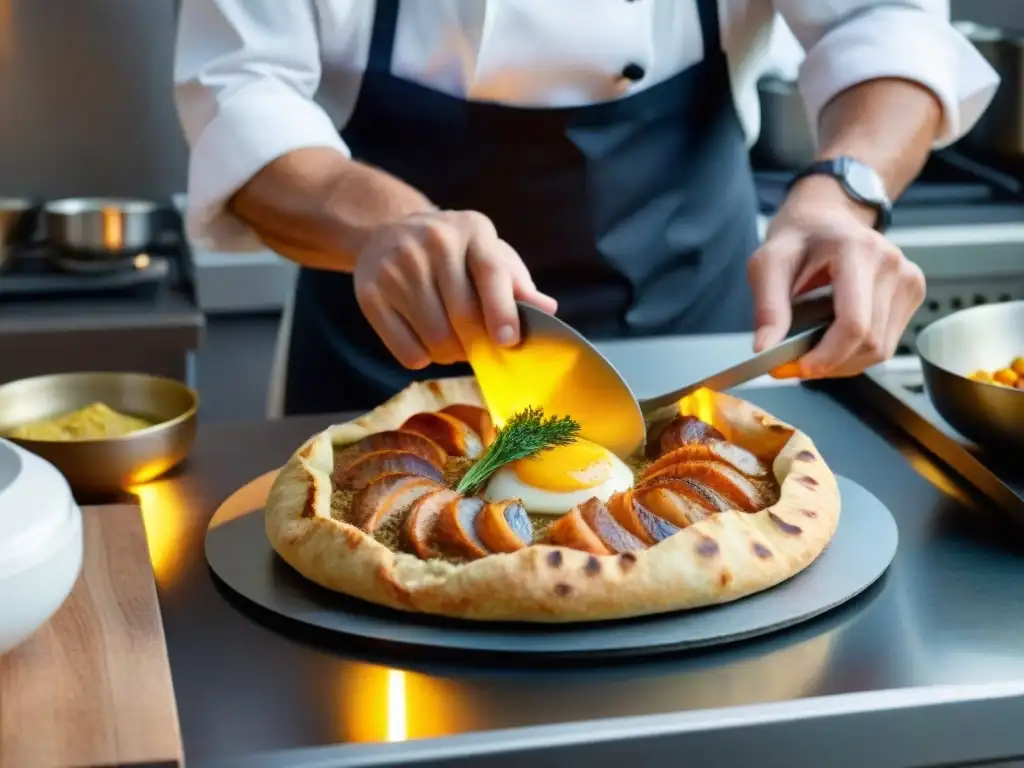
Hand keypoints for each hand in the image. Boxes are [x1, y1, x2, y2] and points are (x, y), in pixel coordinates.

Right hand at [353, 210, 557, 368]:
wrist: (387, 230)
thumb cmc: (454, 251)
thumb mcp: (488, 253)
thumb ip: (516, 283)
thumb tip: (548, 309)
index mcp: (471, 230)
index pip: (491, 272)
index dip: (502, 310)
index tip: (508, 341)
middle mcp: (433, 242)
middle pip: (462, 314)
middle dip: (477, 344)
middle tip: (481, 349)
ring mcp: (397, 265)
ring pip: (435, 336)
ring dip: (451, 354)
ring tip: (453, 344)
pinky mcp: (370, 292)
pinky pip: (405, 350)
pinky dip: (422, 358)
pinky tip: (425, 341)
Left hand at [748, 177, 925, 378]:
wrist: (826, 217)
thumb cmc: (798, 238)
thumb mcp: (768, 264)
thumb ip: (768, 307)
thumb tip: (765, 350)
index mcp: (858, 250)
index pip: (855, 322)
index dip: (828, 355)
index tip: (800, 368)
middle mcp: (891, 263)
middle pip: (870, 342)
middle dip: (831, 363)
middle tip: (796, 365)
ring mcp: (908, 277)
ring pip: (882, 348)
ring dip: (844, 362)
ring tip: (813, 351)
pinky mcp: (913, 290)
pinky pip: (888, 342)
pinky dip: (858, 352)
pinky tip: (835, 339)